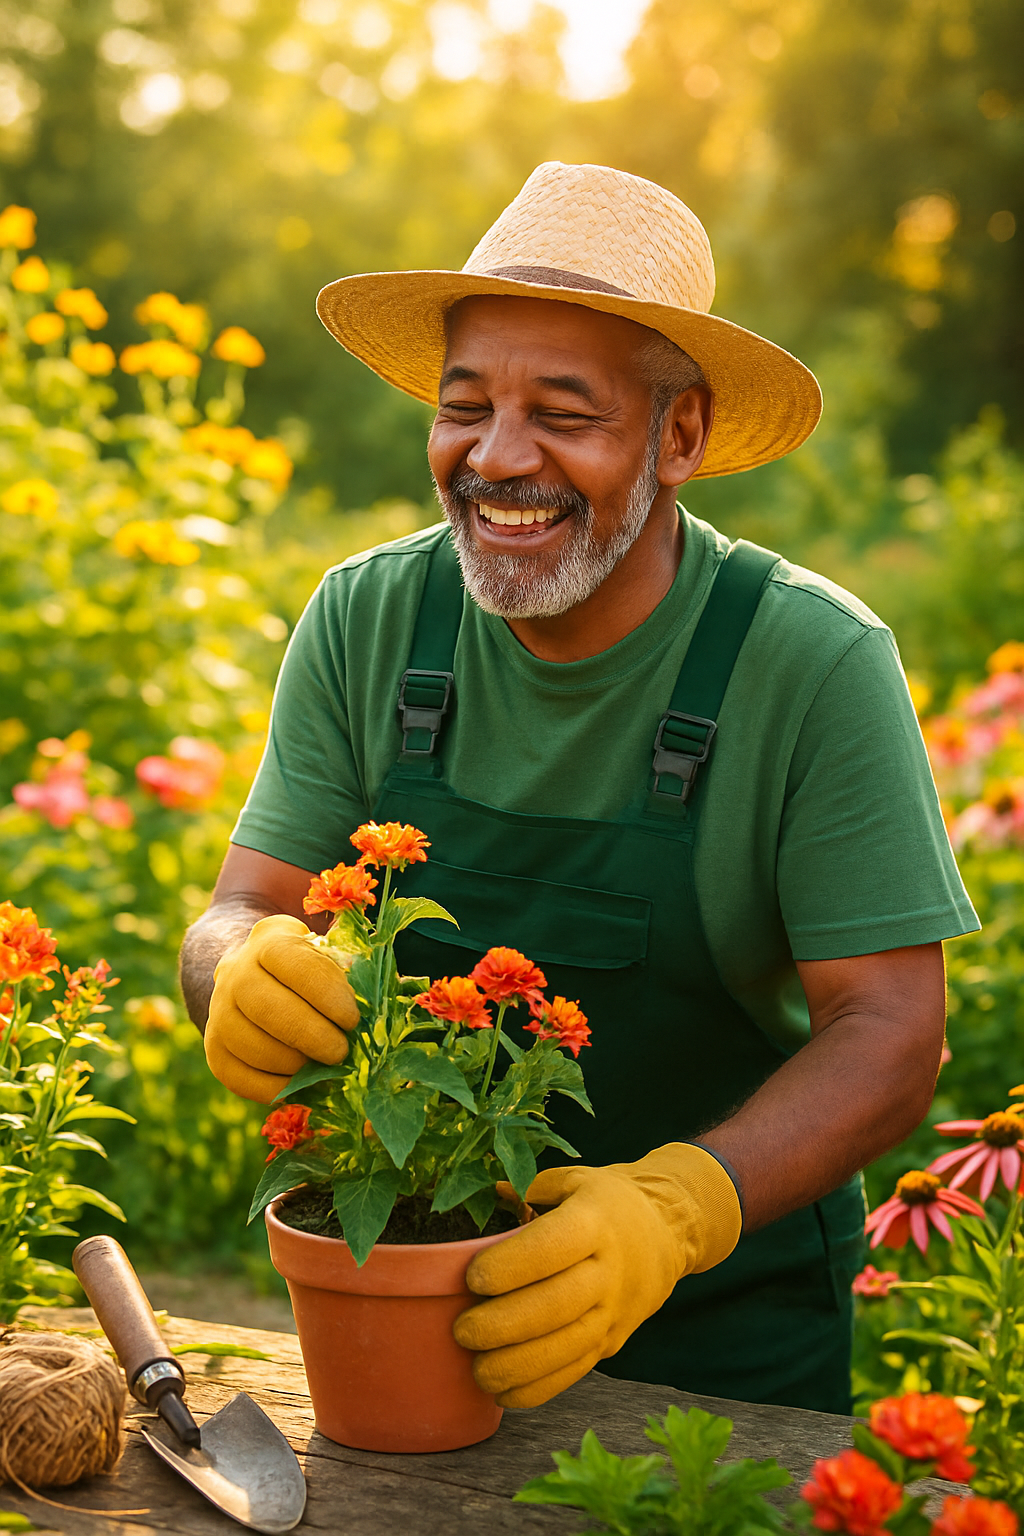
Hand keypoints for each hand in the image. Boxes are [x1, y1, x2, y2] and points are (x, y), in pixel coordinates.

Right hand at [205, 914, 359, 1102]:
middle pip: (269, 1009)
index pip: (294, 963)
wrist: (252, 975)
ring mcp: (219, 1012)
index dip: (327, 994)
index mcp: (269, 942)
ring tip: (323, 1068)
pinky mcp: (214, 1049)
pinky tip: (301, 1085)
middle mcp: (235, 974)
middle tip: (342, 1052)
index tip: (353, 1019)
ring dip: (295, 1065)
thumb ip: (347, 972)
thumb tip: (371, 1011)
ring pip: (253, 1046)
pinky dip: (274, 1088)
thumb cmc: (307, 969)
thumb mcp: (326, 952)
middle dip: (313, 1036)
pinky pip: (239, 1077)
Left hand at [453, 1143, 741, 1408]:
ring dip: (517, 1365)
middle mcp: (608, 1270)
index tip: (472, 1277)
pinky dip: (538, 1389)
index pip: (552, 1247)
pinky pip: (576, 1371)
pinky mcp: (612, 1341)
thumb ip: (528, 1187)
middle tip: (462, 1331)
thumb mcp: (574, 1180)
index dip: (511, 1266)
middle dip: (504, 1325)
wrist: (666, 1233)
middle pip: (557, 1305)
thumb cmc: (606, 1203)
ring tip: (477, 1368)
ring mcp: (613, 1311)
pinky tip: (502, 1392)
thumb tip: (485, 1191)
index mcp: (595, 1222)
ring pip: (566, 1347)